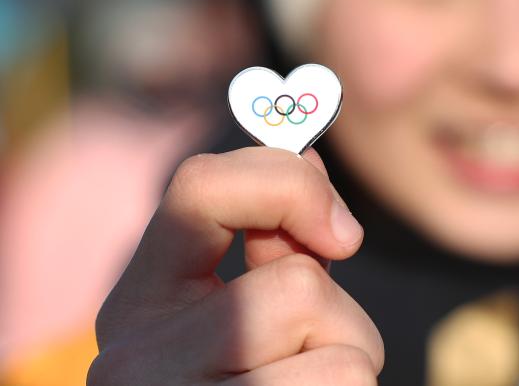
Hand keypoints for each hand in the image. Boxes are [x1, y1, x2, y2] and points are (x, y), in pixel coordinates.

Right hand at [87, 146, 383, 384]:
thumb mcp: (242, 314)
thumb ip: (271, 245)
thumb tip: (316, 178)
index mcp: (139, 305)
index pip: (200, 187)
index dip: (289, 184)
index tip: (341, 234)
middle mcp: (138, 363)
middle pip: (299, 288)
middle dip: (341, 321)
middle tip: (310, 361)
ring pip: (343, 355)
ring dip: (355, 373)